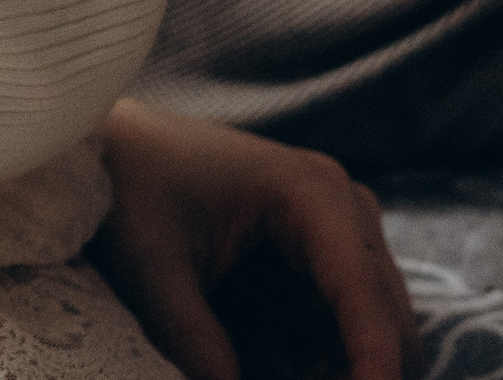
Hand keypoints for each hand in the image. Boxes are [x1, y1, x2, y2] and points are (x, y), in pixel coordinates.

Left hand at [91, 98, 416, 379]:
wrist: (113, 146)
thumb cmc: (127, 188)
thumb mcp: (150, 268)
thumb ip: (193, 341)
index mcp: (310, 191)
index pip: (365, 293)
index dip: (374, 362)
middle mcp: (342, 203)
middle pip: (388, 313)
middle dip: (366, 369)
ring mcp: (338, 224)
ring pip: (376, 321)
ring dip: (346, 366)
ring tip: (284, 373)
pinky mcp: (320, 249)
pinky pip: (347, 318)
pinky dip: (327, 357)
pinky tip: (285, 368)